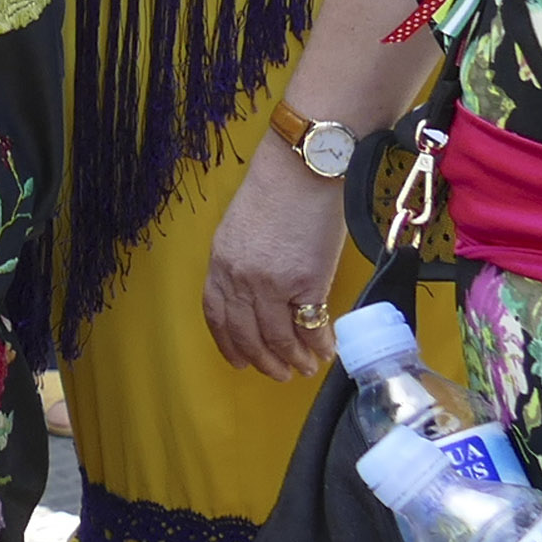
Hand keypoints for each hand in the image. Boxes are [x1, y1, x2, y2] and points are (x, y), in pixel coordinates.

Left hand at [201, 139, 351, 378]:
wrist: (305, 168)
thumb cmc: (280, 190)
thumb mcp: (244, 228)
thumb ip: (244, 263)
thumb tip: (260, 296)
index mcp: (220, 261)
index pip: (216, 314)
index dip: (228, 343)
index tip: (240, 360)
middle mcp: (239, 277)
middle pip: (246, 334)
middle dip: (262, 360)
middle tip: (278, 373)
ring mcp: (271, 282)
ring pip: (277, 337)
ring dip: (292, 358)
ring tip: (304, 368)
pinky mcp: (305, 282)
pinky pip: (309, 326)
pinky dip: (318, 344)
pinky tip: (325, 351)